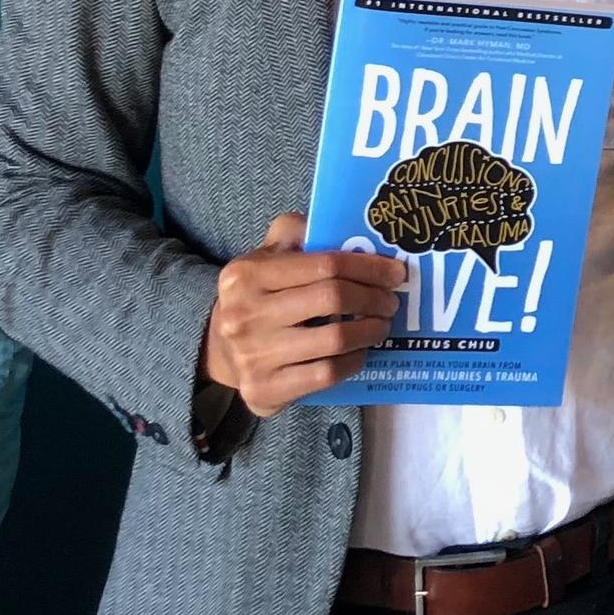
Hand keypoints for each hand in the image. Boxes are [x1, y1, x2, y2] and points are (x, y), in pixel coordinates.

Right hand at [201, 214, 408, 417]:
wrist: (218, 349)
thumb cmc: (257, 296)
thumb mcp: (265, 256)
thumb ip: (293, 231)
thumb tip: (334, 224)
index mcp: (246, 275)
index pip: (325, 264)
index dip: (368, 267)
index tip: (395, 272)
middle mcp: (244, 315)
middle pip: (333, 299)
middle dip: (374, 298)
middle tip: (391, 300)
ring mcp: (252, 356)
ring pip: (334, 340)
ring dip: (370, 331)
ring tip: (381, 325)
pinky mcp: (264, 390)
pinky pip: (326, 374)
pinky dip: (353, 361)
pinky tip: (360, 351)